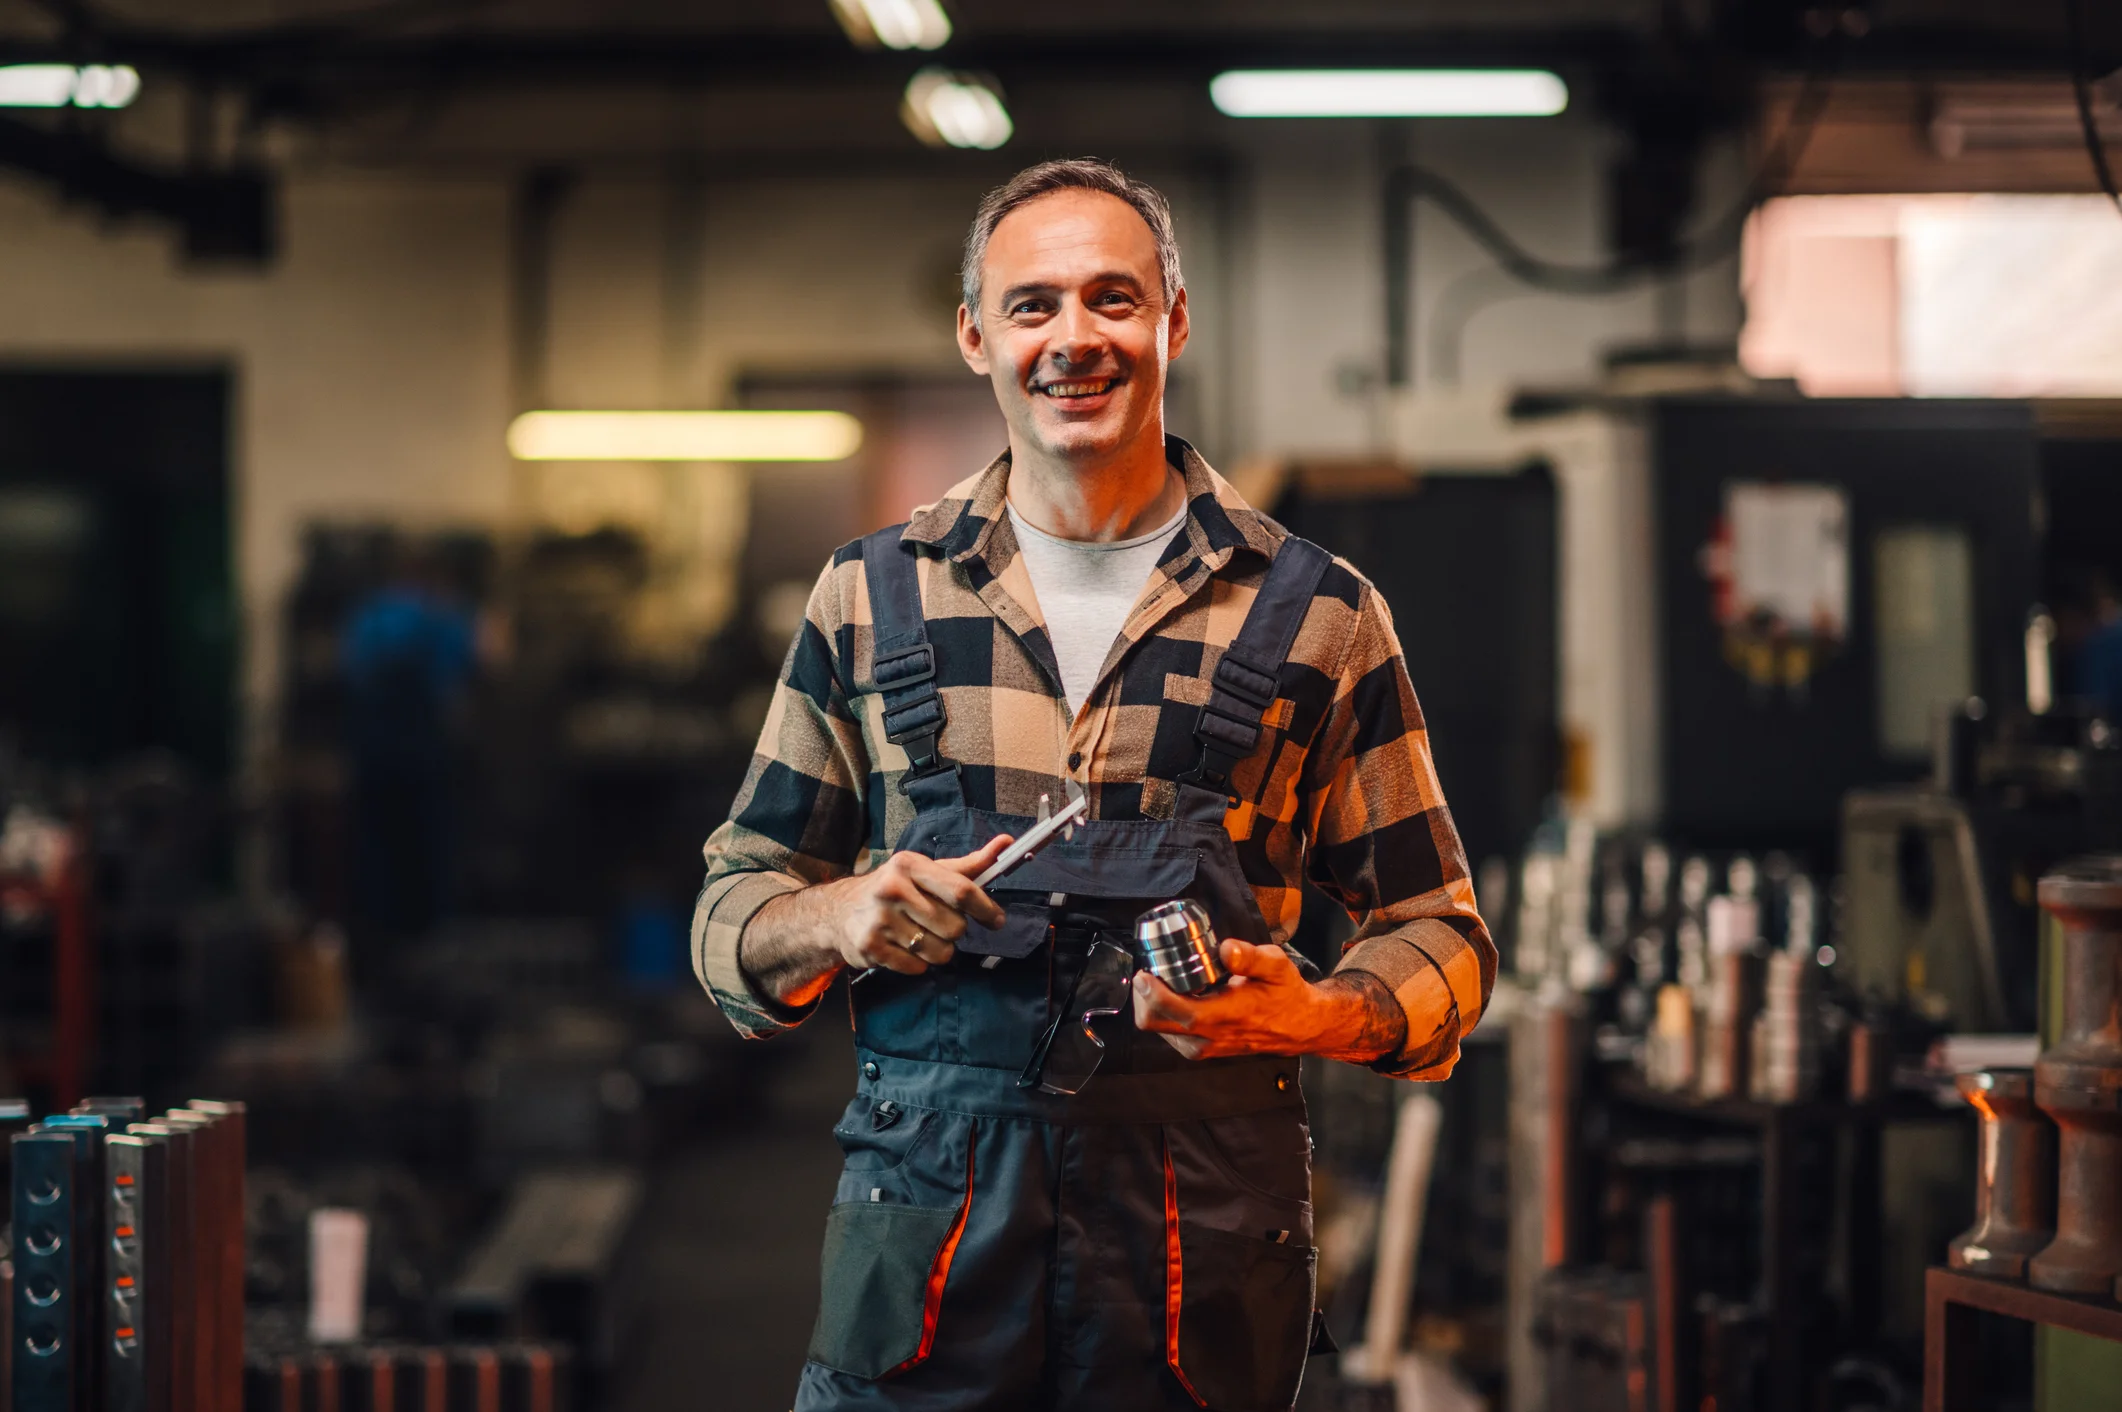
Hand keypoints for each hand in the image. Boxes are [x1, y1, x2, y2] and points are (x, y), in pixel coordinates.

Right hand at [825, 837, 1012, 974]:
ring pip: (939, 952)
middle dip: (955, 931)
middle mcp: (892, 888)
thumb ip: (968, 865)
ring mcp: (879, 919)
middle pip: (954, 927)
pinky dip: (917, 964)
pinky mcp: (870, 947)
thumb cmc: (896, 889)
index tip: (997, 920)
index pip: (961, 890)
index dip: (985, 908)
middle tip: (938, 925)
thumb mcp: (927, 871)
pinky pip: (917, 968)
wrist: (840, 911)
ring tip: (921, 937)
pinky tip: (904, 948)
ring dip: (938, 951)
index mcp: (910, 865)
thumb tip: (1007, 843)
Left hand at [1132, 940, 1408, 1063]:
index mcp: (1224, 1016)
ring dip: (1152, 1005)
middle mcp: (1208, 1038)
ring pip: (1158, 1029)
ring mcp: (1203, 1047)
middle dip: (1143, 996)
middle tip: (1150, 971)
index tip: (1144, 971)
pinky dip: (1164, 1014)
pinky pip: (1169, 1033)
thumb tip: (1227, 948)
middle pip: (1153, 1023)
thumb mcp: (1276, 966)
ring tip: (1162, 981)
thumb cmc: (1286, 994)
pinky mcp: (1202, 1049)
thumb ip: (1250, 956)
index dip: (1150, 992)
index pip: (1174, 1010)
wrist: (1300, 1026)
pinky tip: (1176, 995)